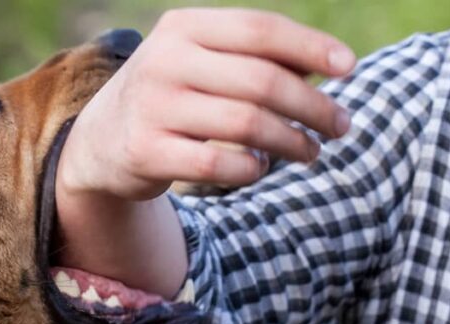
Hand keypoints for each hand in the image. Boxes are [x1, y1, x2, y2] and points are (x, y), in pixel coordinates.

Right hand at [54, 9, 356, 297]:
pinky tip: (260, 167)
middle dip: (313, 106)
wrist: (100, 141)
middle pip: (262, 81)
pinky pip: (220, 164)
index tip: (349, 69)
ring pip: (247, 125)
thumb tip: (330, 66)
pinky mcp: (146, 152)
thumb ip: (256, 58)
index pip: (260, 30)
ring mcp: (153, 107)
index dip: (311, 47)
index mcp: (183, 28)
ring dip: (292, 142)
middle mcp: (164, 62)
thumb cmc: (172, 95)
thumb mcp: (202, 62)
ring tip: (310, 152)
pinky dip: (252, 169)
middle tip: (340, 126)